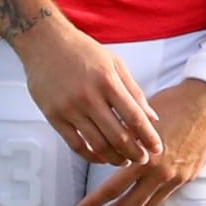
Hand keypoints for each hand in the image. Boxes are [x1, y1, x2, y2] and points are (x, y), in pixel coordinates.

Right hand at [16, 20, 162, 165]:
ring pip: (96, 143)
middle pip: (117, 135)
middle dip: (134, 152)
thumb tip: (152, 117)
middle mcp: (89, 97)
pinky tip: (102, 158)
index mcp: (109, 82)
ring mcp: (70, 109)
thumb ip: (134, 91)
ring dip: (114, 157)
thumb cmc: (86, 53)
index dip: (147, 136)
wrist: (47, 45)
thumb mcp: (116, 64)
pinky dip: (90, 155)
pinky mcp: (54, 117)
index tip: (157, 149)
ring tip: (125, 161)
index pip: (134, 116)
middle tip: (144, 161)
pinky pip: (75, 144)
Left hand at [76, 79, 205, 205]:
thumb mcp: (143, 118)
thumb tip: (103, 147)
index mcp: (146, 158)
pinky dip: (149, 201)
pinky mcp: (189, 175)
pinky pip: (165, 196)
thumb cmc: (176, 103)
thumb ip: (125, 138)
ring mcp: (177, 176)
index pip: (113, 189)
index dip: (94, 202)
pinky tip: (141, 197)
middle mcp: (161, 173)